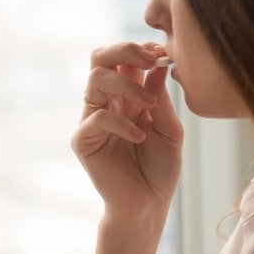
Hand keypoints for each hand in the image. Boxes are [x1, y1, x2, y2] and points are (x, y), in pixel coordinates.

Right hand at [72, 42, 182, 223]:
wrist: (148, 205)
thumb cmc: (160, 169)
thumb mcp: (170, 130)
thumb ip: (161, 99)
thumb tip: (159, 64)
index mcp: (127, 95)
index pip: (123, 57)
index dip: (141, 49)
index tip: (164, 53)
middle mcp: (106, 102)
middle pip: (99, 56)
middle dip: (124, 50)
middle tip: (150, 60)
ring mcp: (92, 120)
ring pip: (95, 79)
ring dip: (126, 85)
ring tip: (148, 105)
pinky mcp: (83, 140)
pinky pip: (97, 117)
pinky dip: (122, 123)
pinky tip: (141, 137)